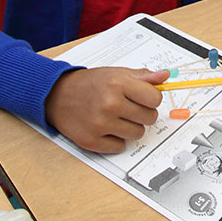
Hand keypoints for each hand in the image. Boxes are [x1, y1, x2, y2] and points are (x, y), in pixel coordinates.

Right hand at [45, 67, 167, 153]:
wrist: (57, 95)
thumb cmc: (89, 84)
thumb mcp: (116, 73)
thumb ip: (142, 76)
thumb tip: (164, 77)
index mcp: (118, 84)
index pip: (155, 99)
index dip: (151, 99)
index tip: (143, 98)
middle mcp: (109, 103)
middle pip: (150, 118)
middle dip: (143, 114)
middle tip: (128, 108)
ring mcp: (100, 124)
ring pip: (138, 134)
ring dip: (130, 127)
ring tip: (116, 117)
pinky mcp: (92, 141)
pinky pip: (120, 147)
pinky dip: (116, 140)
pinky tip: (106, 128)